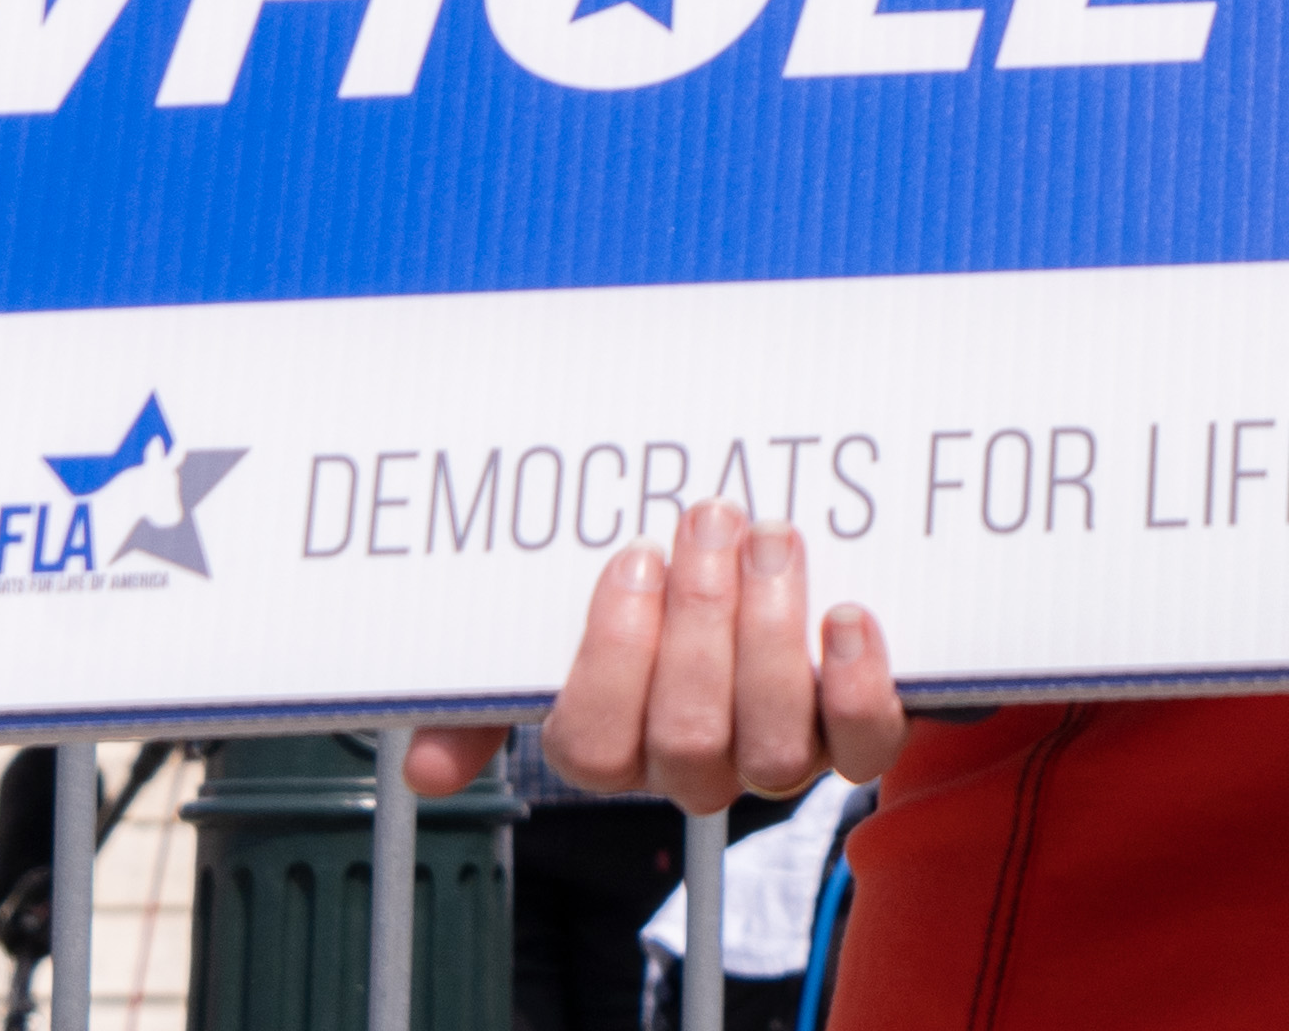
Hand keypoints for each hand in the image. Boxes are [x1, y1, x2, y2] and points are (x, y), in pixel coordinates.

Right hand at [405, 506, 901, 811]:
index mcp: (617, 738)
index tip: (633, 558)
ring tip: (774, 542)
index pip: (592, 744)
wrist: (776, 545)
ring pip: (771, 749)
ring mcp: (777, 752)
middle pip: (685, 739)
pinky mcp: (855, 734)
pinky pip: (864, 747)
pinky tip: (847, 616)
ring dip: (772, 637)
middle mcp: (695, 759)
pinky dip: (859, 684)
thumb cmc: (659, 582)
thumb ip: (494, 678)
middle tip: (711, 519)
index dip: (613, 656)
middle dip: (700, 623)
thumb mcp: (564, 613)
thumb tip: (424, 768)